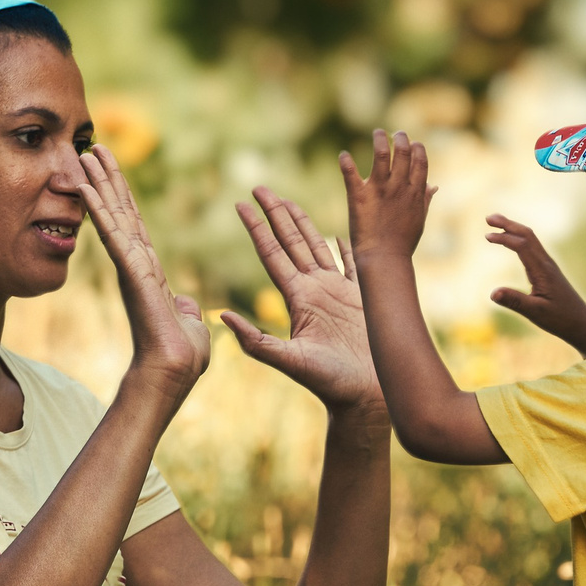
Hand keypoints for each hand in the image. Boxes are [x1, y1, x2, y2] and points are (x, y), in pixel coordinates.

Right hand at [78, 145, 208, 401]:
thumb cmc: (181, 358)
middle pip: (120, 213)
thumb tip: (186, 302)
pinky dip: (99, 209)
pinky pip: (112, 234)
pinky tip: (86, 186)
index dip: (123, 198)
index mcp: (149, 274)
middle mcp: (135, 266)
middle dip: (106, 180)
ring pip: (112, 217)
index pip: (135, 227)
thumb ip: (185, 308)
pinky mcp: (130, 272)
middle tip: (92, 148)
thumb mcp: (189, 324)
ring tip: (85, 155)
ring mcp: (130, 268)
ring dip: (99, 185)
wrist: (173, 374)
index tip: (111, 172)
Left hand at [222, 187, 385, 422]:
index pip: (272, 254)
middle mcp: (314, 291)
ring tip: (288, 201)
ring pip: (317, 246)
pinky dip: (346, 246)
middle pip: (291, 242)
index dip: (256, 229)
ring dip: (302, 223)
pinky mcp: (362, 298)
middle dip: (276, 214)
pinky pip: (353, 264)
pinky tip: (339, 232)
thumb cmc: (330, 384)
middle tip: (259, 188)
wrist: (365, 397)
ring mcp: (338, 292)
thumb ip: (258, 341)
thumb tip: (221, 315)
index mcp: (298, 299)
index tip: (240, 205)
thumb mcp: (290, 361)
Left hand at [340, 129, 434, 264]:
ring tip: (378, 133)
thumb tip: (434, 186)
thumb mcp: (419, 219)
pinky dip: (345, 163)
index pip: (420, 160)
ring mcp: (379, 190)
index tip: (414, 143)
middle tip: (396, 134)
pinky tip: (343, 155)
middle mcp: (399, 187)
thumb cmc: (403, 243)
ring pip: (381, 154)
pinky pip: (350, 174)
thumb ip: (425, 199)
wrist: (384, 259)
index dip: (418, 148)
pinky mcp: (359, 197)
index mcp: (415, 192)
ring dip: (379, 140)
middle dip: (401, 138)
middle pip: (403, 152)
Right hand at [486, 214, 585, 354]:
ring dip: (513, 229)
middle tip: (488, 218)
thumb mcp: (535, 312)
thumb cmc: (560, 319)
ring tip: (496, 225)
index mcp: (542, 270)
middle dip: (508, 224)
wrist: (581, 323)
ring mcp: (548, 265)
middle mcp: (546, 263)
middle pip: (527, 235)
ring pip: (530, 239)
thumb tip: (492, 293)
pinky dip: (519, 239)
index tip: (486, 236)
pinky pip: (532, 248)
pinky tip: (512, 242)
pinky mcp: (548, 271)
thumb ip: (514, 301)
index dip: (504, 238)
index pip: (522, 245)